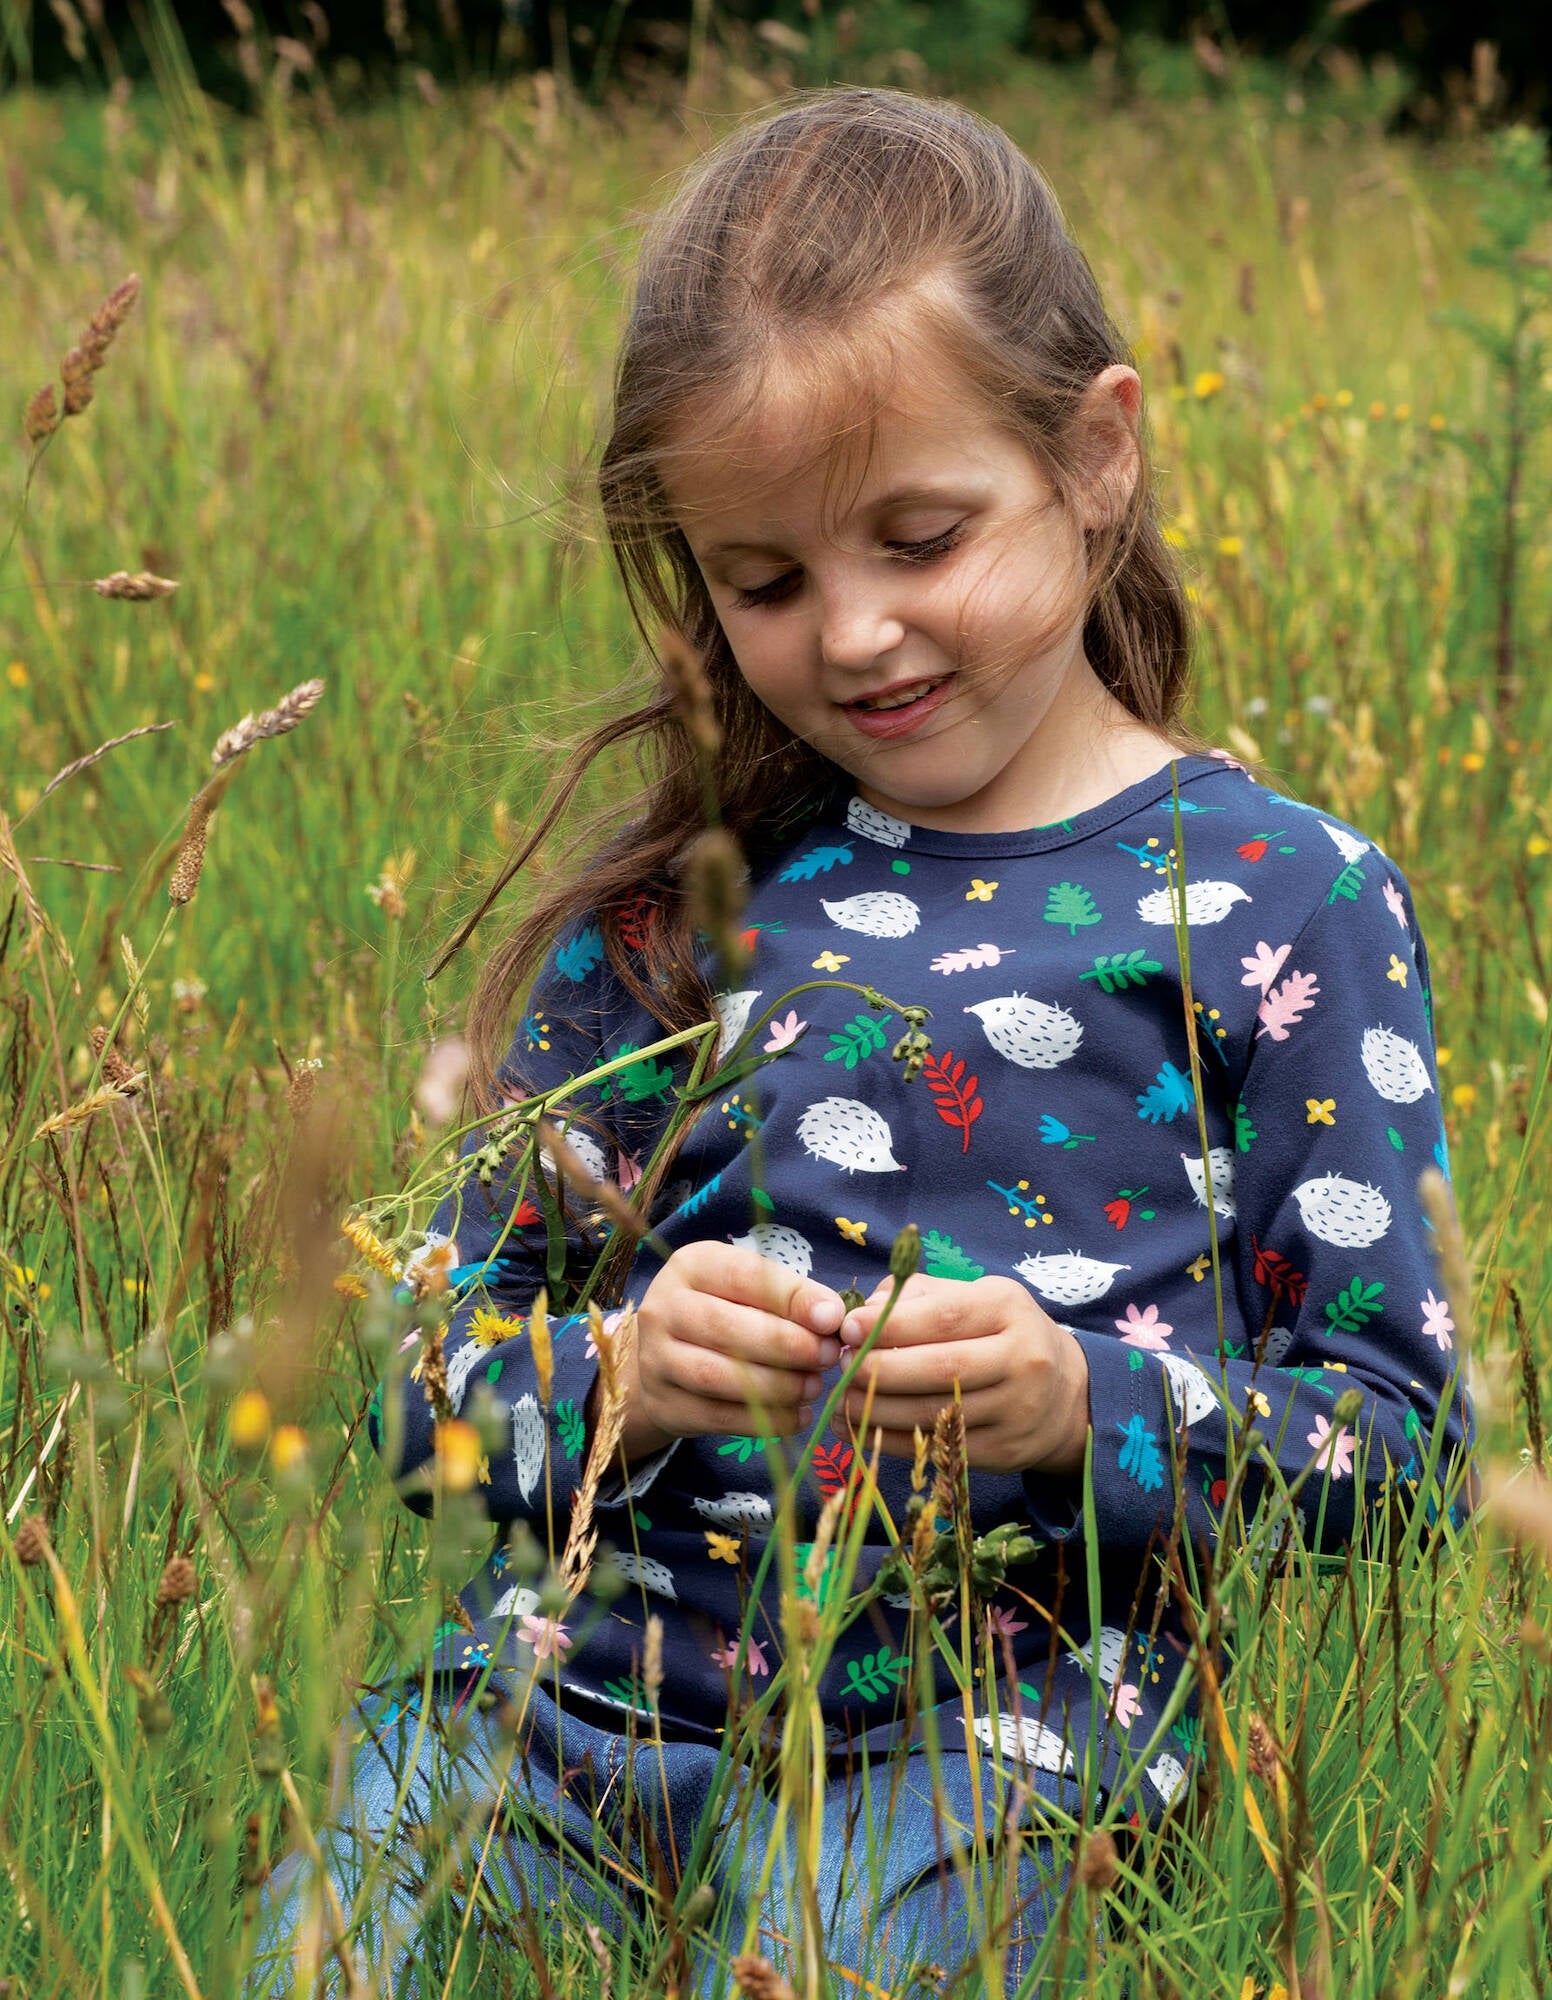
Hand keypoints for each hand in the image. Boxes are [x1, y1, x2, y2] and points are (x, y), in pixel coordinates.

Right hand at [608, 1242, 844, 1460]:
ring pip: (718, 1376)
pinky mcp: (663, 1403)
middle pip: (726, 1328)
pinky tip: (797, 1416)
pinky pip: (717, 1417)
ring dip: (777, 1386)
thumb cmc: (724, 1311)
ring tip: (814, 1387)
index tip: (832, 1318)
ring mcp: (656, 1359)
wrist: (666, 1356)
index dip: (791, 1298)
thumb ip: (788, 1297)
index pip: (743, 1277)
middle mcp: (664, 1308)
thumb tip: (833, 1318)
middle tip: (826, 1356)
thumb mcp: (750, 1289)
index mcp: (691, 1266)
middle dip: (787, 1345)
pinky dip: (764, 1420)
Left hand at [832, 1273, 1090, 1474]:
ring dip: (878, 1408)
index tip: (848, 1328)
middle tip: (840, 1365)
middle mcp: (1021, 1359)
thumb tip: (863, 1315)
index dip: (891, 1324)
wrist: (1066, 1393)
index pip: (943, 1317)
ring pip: (935, 1412)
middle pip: (938, 1367)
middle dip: (878, 1368)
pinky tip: (863, 1429)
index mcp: (1008, 1309)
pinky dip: (892, 1441)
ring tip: (842, 1399)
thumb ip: (919, 1297)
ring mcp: (1016, 1410)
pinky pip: (938, 1447)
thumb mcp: (975, 1297)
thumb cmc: (1002, 1334)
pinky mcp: (1005, 1452)